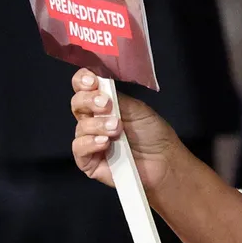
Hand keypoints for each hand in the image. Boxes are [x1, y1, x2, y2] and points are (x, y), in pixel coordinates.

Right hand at [70, 69, 180, 191]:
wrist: (164, 161)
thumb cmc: (153, 134)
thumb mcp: (137, 109)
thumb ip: (116, 98)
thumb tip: (99, 85)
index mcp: (104, 105)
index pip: (84, 87)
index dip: (83, 81)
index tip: (92, 81)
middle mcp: (94, 121)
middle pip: (77, 104)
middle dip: (88, 100)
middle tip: (105, 104)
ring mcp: (90, 141)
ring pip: (80, 126)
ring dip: (97, 124)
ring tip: (116, 128)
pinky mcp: (88, 161)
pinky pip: (78, 148)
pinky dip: (90, 142)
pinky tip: (104, 142)